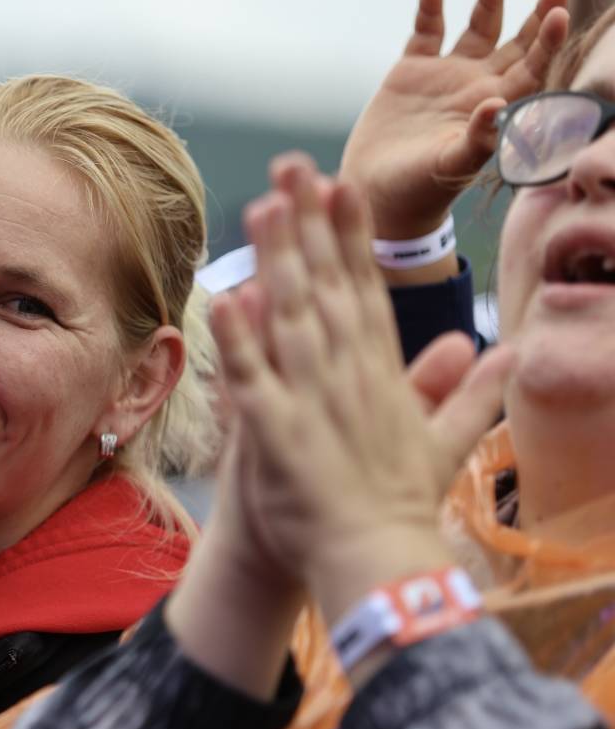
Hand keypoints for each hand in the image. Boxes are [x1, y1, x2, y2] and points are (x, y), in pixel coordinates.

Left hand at [210, 155, 516, 604]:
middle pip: (327, 287)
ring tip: (263, 207)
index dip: (349, 236)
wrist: (377, 562)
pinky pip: (254, 379)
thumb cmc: (399, 506)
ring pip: (292, 318)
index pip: (364, 290)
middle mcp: (348, 376)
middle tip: (293, 166)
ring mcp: (313, 401)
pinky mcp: (278, 434)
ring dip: (279, 261)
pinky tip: (226, 299)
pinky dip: (241, 341)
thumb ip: (467, 394)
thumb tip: (502, 351)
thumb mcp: (440, 442)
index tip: (339, 186)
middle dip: (309, 224)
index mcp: (380, 374)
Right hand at [339, 0, 569, 244]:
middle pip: (516, 41)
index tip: (558, 12)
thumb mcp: (449, 167)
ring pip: (477, 29)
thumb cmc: (418, 190)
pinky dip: (430, 8)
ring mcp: (445, 76)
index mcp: (495, 107)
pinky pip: (426, 31)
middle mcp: (477, 85)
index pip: (532, 67)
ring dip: (488, 1)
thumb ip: (477, 138)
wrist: (376, 193)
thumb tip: (498, 104)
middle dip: (536, 12)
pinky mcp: (411, 71)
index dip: (547, 40)